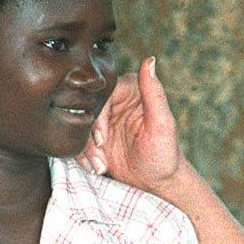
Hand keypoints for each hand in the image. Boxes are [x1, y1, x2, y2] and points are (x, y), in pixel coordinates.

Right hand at [78, 56, 181, 191]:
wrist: (158, 183)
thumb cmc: (165, 154)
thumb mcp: (162, 124)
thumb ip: (154, 92)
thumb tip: (149, 60)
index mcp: (132, 88)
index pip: (103, 93)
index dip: (98, 117)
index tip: (102, 139)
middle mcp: (116, 99)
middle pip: (87, 109)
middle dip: (89, 137)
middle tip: (99, 158)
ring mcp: (104, 118)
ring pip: (79, 125)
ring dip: (85, 149)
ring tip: (99, 167)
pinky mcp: (97, 135)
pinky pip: (79, 139)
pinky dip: (83, 156)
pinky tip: (96, 168)